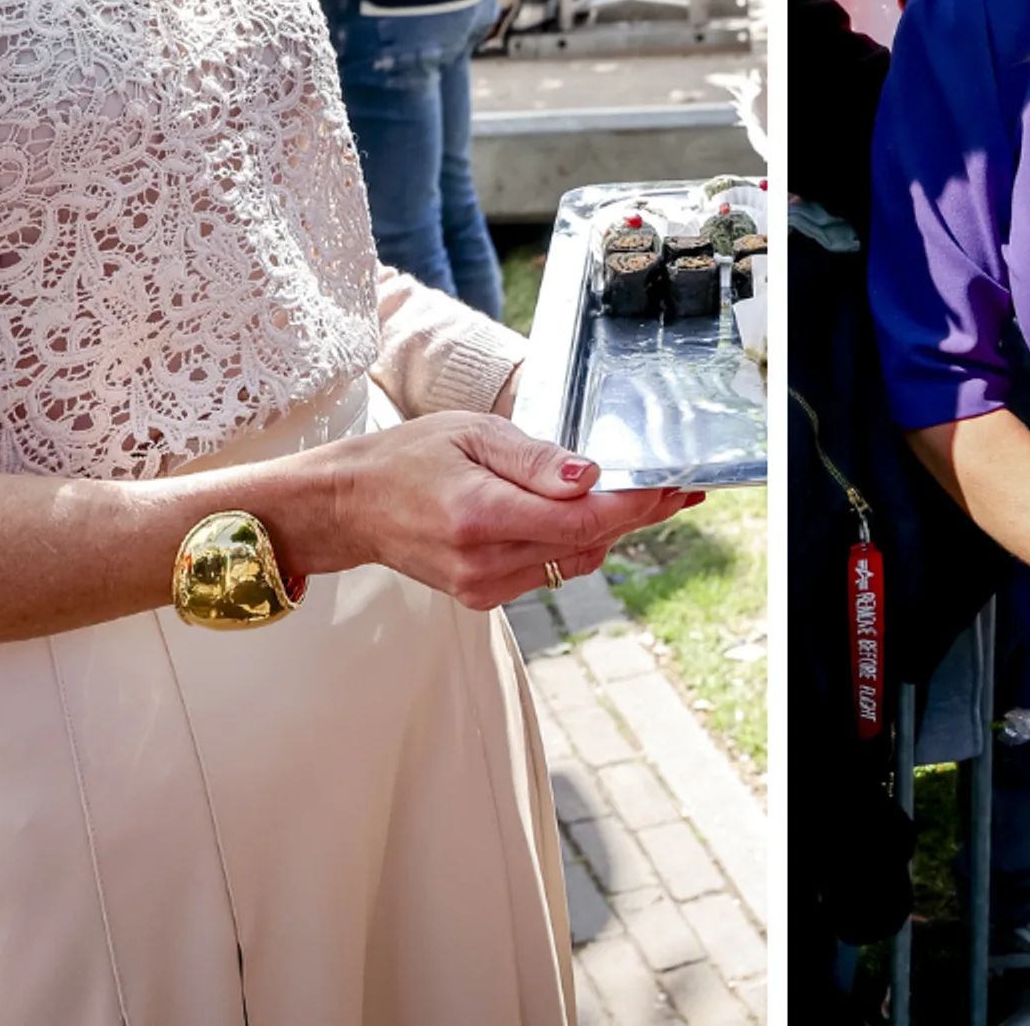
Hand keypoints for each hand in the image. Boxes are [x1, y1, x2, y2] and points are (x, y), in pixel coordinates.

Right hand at [283, 411, 699, 610]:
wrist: (350, 506)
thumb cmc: (409, 458)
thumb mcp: (472, 433)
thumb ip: (534, 458)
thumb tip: (589, 478)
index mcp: (480, 516)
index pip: (581, 521)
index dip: (636, 505)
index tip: (675, 487)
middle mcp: (482, 562)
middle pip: (586, 544)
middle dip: (635, 515)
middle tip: (678, 489)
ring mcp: (481, 587)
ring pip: (573, 561)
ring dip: (607, 531)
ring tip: (635, 497)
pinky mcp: (480, 597)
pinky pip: (548, 571)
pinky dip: (571, 544)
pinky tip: (581, 517)